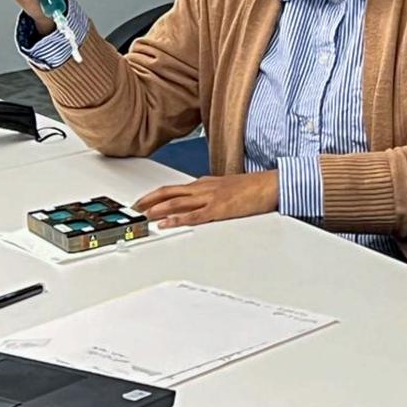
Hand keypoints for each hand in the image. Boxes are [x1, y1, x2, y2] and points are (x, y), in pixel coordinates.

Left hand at [134, 171, 279, 227]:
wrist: (272, 184)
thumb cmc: (253, 187)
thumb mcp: (227, 186)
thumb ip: (210, 191)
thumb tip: (198, 199)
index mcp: (205, 183)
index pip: (173, 187)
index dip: (155, 194)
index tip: (142, 202)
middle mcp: (204, 188)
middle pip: (170, 192)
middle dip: (149, 200)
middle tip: (135, 208)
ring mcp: (211, 198)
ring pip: (178, 202)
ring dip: (158, 208)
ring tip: (144, 215)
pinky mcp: (220, 209)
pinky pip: (194, 215)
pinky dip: (178, 219)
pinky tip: (167, 223)